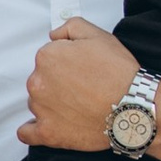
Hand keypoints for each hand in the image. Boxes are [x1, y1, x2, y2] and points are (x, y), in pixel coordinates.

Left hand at [20, 15, 160, 160]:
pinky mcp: (47, 133)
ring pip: (37, 104)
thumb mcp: (98, 35)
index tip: (81, 70)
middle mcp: (37, 82)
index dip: (66, 63)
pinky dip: (35, 130)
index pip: (48, 58)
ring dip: (52, 104)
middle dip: (57, 83)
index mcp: (46, 57)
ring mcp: (40, 109)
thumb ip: (69, 27)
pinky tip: (48, 126)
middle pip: (40, 81)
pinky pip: (27, 133)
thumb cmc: (118, 71)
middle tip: (82, 89)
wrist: (133, 107)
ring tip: (79, 107)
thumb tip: (53, 36)